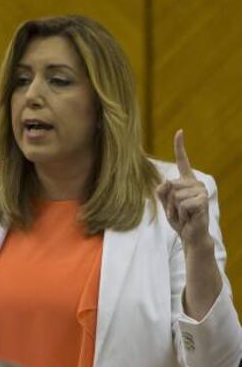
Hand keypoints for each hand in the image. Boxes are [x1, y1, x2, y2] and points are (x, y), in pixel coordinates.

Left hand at [157, 130, 210, 248]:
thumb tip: (166, 182)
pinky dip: (181, 214)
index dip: (180, 147)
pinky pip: (181, 204)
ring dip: (174, 209)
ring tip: (183, 215)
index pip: (182, 161)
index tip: (180, 132)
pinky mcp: (203, 200)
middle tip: (178, 211)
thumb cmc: (179, 219)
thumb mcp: (166, 204)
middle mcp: (195, 183)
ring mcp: (200, 191)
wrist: (190, 235)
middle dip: (168, 202)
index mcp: (186, 181)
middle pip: (170, 185)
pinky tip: (189, 217)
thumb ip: (162, 191)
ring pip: (175, 195)